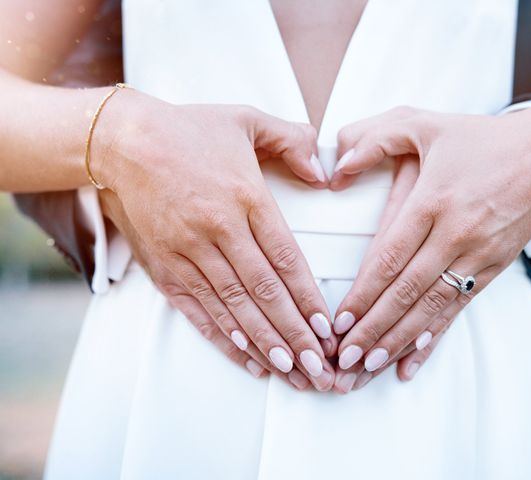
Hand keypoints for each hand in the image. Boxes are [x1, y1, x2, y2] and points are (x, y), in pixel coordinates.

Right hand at [92, 91, 337, 390]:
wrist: (122, 140)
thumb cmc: (188, 130)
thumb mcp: (247, 120)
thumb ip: (293, 141)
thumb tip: (325, 173)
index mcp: (246, 197)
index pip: (286, 259)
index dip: (308, 298)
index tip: (328, 328)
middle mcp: (219, 230)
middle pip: (264, 293)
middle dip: (294, 334)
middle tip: (320, 367)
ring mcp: (189, 252)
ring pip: (234, 308)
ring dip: (265, 344)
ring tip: (292, 372)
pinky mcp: (165, 266)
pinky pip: (198, 310)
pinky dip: (224, 337)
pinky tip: (248, 358)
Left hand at [330, 106, 530, 374]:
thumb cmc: (479, 139)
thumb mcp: (423, 124)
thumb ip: (375, 139)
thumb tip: (336, 169)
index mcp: (433, 201)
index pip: (389, 258)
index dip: (363, 294)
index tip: (339, 321)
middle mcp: (455, 234)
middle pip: (407, 292)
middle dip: (373, 329)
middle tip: (345, 358)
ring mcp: (477, 255)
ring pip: (431, 308)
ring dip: (398, 342)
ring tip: (368, 368)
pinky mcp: (493, 268)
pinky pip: (458, 310)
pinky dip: (433, 338)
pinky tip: (412, 362)